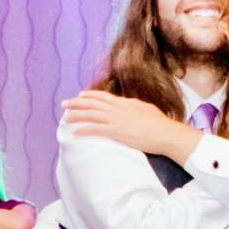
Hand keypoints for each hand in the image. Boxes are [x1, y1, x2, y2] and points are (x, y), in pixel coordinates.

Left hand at [62, 91, 192, 156]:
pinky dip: (83, 130)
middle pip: (92, 103)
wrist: (164, 132)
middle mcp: (117, 109)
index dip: (90, 95)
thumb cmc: (159, 123)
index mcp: (124, 103)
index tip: (80, 95)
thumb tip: (128, 103)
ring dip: (76, 115)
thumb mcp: (145, 108)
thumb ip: (134, 105)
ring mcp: (115, 119)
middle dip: (76, 103)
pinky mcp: (115, 131)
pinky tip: (75, 132)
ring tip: (65, 117)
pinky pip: (95, 130)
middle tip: (64, 104)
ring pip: (90, 115)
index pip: (103, 96)